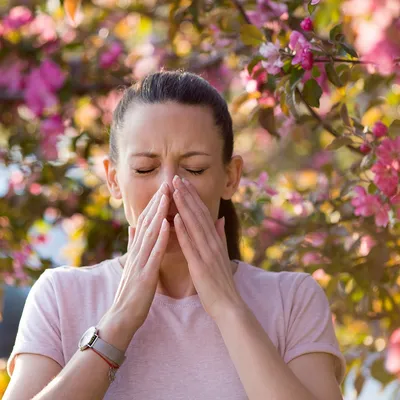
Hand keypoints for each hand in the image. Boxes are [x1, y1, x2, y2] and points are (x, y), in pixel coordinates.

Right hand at [111, 182, 170, 332]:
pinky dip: (160, 236)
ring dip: (158, 213)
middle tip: (166, 183)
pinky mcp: (145, 274)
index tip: (164, 188)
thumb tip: (133, 226)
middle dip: (157, 202)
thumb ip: (133, 245)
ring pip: (150, 233)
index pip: (147, 222)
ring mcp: (140, 262)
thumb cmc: (131, 292)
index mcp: (137, 250)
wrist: (122, 317)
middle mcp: (137, 252)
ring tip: (166, 195)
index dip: (155, 204)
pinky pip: (154, 253)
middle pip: (147, 222)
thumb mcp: (133, 264)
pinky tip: (166, 223)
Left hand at [171, 175, 245, 319]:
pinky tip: (175, 218)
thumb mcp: (222, 254)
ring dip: (184, 206)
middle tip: (176, 178)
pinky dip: (183, 230)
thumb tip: (218, 218)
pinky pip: (190, 245)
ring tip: (175, 190)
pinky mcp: (200, 265)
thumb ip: (220, 235)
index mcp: (215, 240)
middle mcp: (212, 243)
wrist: (228, 305)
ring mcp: (207, 253)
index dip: (193, 197)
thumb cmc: (221, 282)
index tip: (183, 182)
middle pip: (198, 214)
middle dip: (187, 195)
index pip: (202, 214)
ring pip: (194, 225)